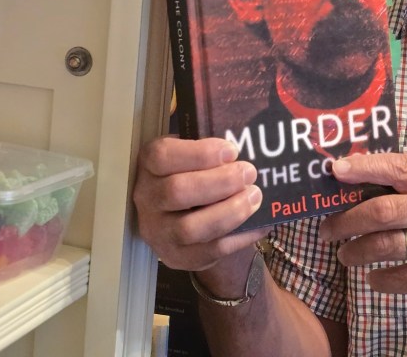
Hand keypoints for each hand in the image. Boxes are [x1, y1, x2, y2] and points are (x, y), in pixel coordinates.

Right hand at [133, 136, 267, 272]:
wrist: (181, 216)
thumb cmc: (192, 175)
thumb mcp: (191, 155)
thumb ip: (209, 151)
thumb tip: (243, 150)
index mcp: (148, 166)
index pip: (162, 156)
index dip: (200, 153)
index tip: (232, 151)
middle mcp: (147, 199)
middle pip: (177, 191)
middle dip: (221, 182)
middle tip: (249, 173)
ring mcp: (158, 232)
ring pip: (191, 227)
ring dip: (230, 211)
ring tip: (254, 197)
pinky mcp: (177, 257)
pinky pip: (210, 251)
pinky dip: (240, 237)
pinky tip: (260, 223)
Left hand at [318, 153, 406, 311]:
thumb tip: (361, 181)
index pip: (399, 167)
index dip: (364, 167)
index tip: (335, 170)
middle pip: (383, 210)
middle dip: (346, 220)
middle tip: (326, 229)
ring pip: (385, 245)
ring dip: (355, 251)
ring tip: (344, 255)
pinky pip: (400, 278)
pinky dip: (379, 279)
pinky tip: (373, 277)